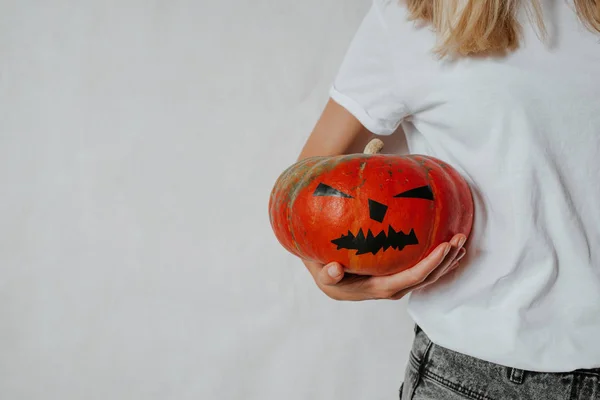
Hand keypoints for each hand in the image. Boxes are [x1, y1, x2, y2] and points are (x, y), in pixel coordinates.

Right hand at [303, 234, 466, 300]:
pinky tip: (449, 248)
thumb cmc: (325, 272)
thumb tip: (334, 269)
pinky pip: (423, 270)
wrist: (327, 279)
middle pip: (427, 277)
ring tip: (462, 240)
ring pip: (428, 275)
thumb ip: (328, 274)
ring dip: (447, 260)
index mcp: (380, 288)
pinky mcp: (398, 277)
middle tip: (460, 238)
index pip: (411, 277)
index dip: (431, 264)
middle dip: (446, 260)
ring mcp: (398, 284)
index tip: (445, 247)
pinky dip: (438, 260)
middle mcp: (393, 289)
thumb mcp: (321, 273)